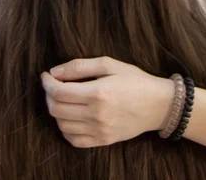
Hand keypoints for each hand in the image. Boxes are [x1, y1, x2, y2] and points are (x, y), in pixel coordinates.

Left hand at [40, 57, 173, 147]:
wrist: (159, 105)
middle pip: (56, 109)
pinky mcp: (103, 140)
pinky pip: (74, 140)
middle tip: (54, 85)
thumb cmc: (135, 80)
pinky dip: (66, 129)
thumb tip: (54, 72)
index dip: (47, 83)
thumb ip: (79, 66)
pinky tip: (71, 117)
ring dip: (56, 111)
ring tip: (64, 100)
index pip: (59, 92)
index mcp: (98, 93)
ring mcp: (100, 131)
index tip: (46, 75)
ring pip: (62, 125)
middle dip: (49, 95)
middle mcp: (97, 115)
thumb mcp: (109, 64)